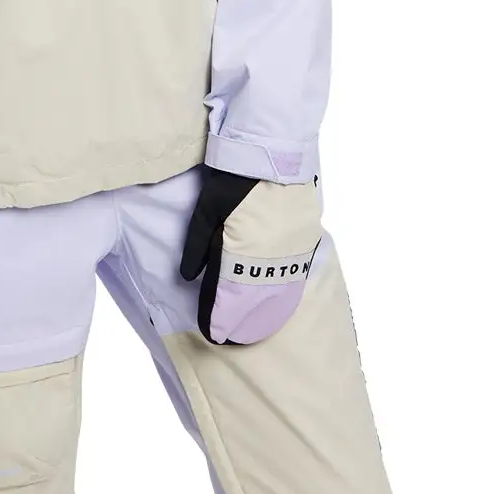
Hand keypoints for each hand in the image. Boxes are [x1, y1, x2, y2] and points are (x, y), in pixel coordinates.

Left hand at [178, 166, 323, 344]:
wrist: (272, 152)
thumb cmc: (234, 179)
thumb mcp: (206, 209)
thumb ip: (197, 245)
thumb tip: (189, 278)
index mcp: (243, 251)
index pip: (230, 297)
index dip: (219, 317)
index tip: (212, 333)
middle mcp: (270, 258)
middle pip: (255, 302)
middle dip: (242, 324)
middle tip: (231, 341)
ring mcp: (291, 251)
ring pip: (279, 294)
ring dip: (266, 315)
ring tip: (254, 332)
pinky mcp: (305, 241)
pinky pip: (296, 277)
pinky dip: (286, 296)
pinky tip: (279, 306)